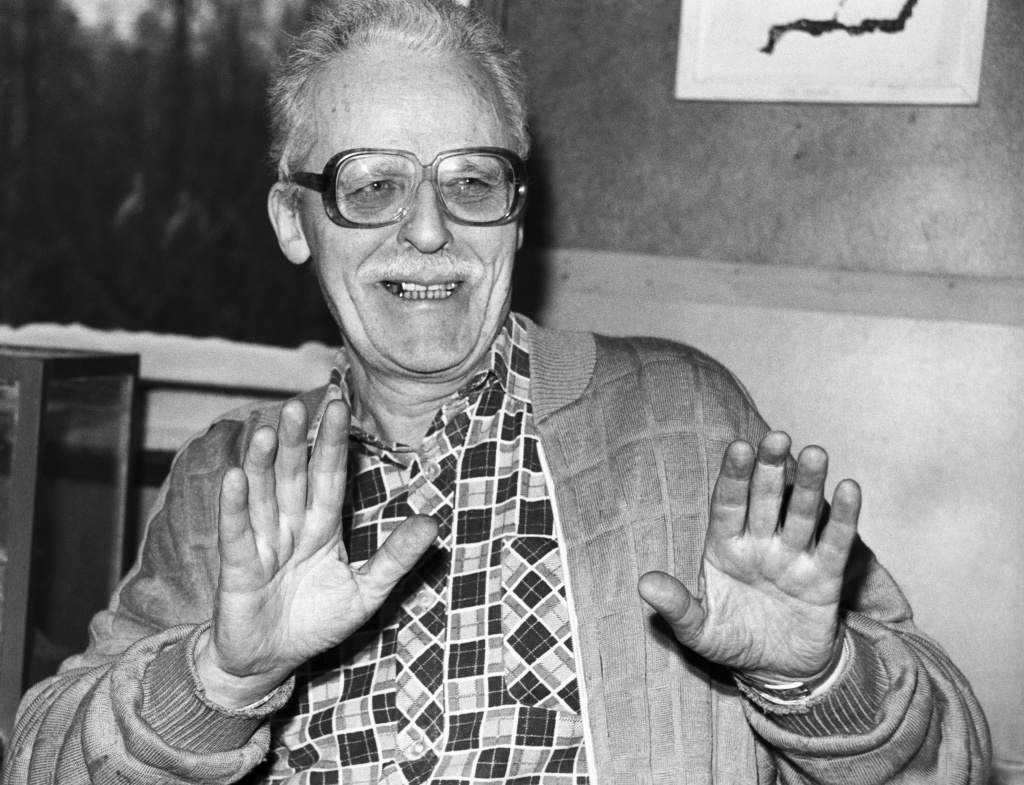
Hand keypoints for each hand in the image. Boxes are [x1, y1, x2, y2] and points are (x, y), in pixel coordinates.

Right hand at [195, 399, 437, 707]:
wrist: (271, 663)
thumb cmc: (317, 622)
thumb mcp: (366, 592)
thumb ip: (396, 558)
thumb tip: (433, 523)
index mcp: (322, 528)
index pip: (330, 477)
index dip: (334, 443)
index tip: (340, 404)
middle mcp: (291, 528)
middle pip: (295, 477)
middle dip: (299, 442)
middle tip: (300, 404)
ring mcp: (263, 545)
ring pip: (264, 496)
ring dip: (265, 464)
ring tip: (271, 430)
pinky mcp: (238, 570)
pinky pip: (236, 533)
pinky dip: (234, 506)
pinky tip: (234, 477)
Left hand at [637, 431, 859, 680]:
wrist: (776, 672)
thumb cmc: (732, 641)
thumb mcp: (698, 630)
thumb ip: (676, 606)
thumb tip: (644, 584)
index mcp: (725, 547)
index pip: (728, 504)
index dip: (734, 477)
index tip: (740, 447)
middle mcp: (760, 544)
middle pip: (765, 499)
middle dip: (770, 469)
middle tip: (777, 437)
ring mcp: (793, 558)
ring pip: (801, 515)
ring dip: (809, 485)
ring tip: (816, 453)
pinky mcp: (824, 579)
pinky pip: (834, 544)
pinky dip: (843, 519)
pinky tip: (849, 489)